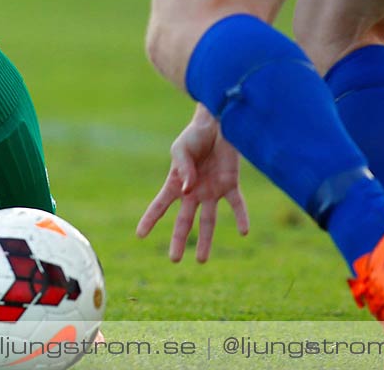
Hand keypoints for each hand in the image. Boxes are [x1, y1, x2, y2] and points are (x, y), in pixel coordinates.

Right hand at [136, 106, 249, 262]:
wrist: (217, 123)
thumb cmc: (195, 135)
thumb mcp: (181, 148)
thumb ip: (183, 169)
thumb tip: (187, 191)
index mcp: (176, 182)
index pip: (160, 205)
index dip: (150, 219)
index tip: (139, 235)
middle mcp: (194, 191)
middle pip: (184, 221)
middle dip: (178, 240)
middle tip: (174, 259)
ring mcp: (212, 190)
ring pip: (209, 221)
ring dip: (206, 240)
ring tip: (202, 260)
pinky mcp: (230, 184)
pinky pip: (237, 205)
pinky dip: (241, 217)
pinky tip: (244, 232)